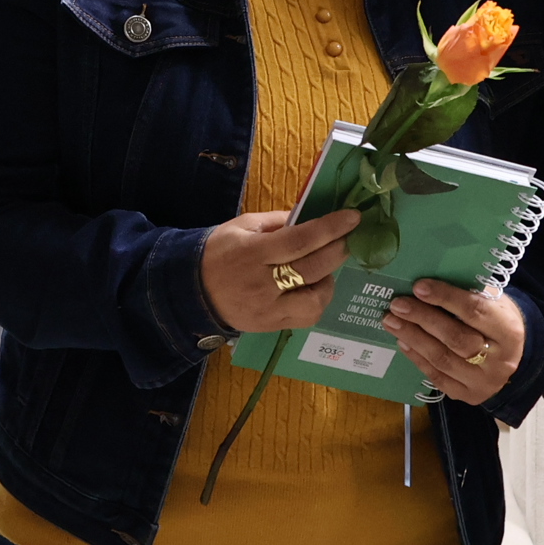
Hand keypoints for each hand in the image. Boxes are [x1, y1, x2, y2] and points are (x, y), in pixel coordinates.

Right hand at [200, 208, 360, 332]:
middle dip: (337, 250)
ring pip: (314, 301)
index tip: (353, 217)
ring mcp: (267, 310)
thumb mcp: (242, 226)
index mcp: (252, 253)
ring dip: (328, 281)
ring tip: (324, 268)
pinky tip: (313, 288)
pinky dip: (317, 301)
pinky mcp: (270, 327)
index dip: (330, 228)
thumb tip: (311, 218)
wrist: (191, 292)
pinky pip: (306, 317)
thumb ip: (277, 222)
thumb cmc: (218, 252)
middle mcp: (262, 284)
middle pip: (312, 268)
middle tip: (346, 238)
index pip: (300, 240)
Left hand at [382, 278, 523, 404]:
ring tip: (391, 321)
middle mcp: (500, 360)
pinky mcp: (470, 396)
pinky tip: (403, 342)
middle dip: (423, 319)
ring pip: (442, 359)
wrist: (515, 358)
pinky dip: (417, 358)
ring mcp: (484, 382)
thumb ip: (467, 293)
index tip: (418, 287)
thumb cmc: (496, 321)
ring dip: (413, 338)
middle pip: (456, 338)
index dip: (445, 298)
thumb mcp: (493, 302)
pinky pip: (437, 377)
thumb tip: (427, 284)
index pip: (475, 311)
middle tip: (398, 305)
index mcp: (509, 330)